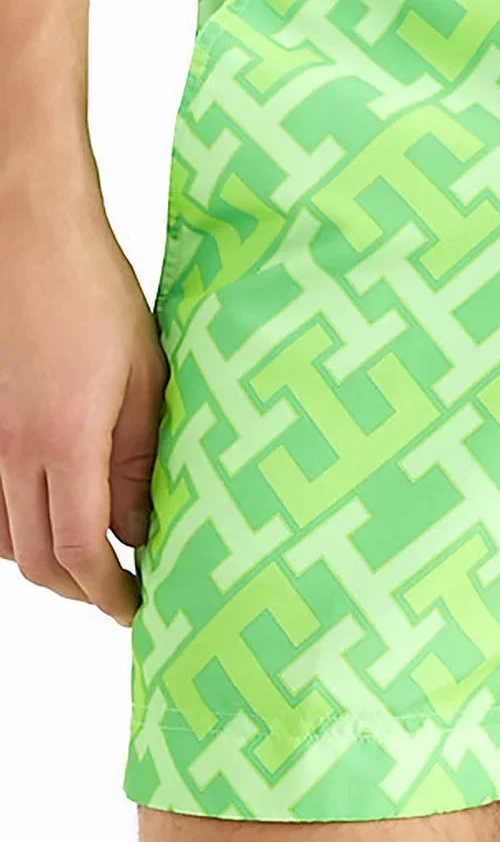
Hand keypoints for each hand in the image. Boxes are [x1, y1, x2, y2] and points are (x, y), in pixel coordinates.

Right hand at [0, 188, 166, 625]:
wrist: (28, 235)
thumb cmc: (93, 293)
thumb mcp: (143, 376)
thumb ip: (139, 457)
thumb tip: (142, 523)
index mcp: (64, 442)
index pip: (83, 553)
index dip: (112, 593)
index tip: (140, 606)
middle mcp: (11, 452)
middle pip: (39, 561)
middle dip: (83, 590)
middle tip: (123, 593)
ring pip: (6, 539)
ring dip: (49, 563)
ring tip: (96, 560)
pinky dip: (16, 528)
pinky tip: (51, 516)